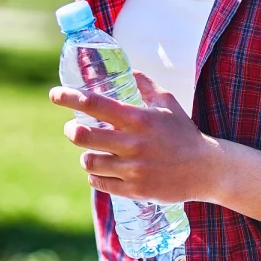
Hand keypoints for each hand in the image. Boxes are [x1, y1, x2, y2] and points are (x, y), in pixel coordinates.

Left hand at [49, 70, 222, 203]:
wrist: (206, 169)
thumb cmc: (184, 132)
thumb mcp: (168, 101)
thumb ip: (145, 84)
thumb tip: (128, 70)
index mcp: (138, 119)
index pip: (95, 104)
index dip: (70, 98)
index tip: (54, 94)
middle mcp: (133, 144)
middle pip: (84, 136)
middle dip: (71, 131)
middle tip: (71, 129)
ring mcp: (133, 169)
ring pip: (89, 162)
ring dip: (85, 156)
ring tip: (89, 152)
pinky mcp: (135, 190)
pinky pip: (100, 183)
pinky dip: (95, 176)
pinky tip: (99, 170)